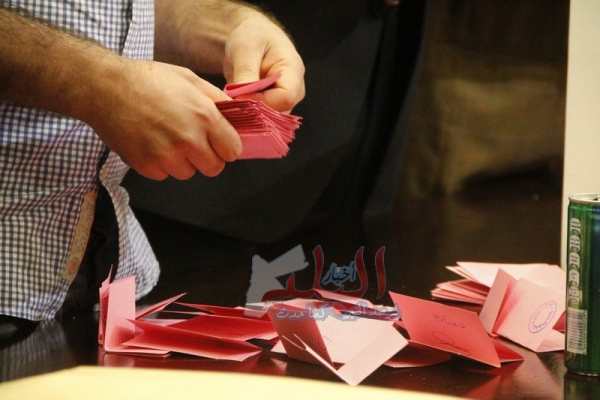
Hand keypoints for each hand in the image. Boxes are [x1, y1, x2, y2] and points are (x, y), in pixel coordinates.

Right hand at [86, 60, 241, 179]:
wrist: (104, 88)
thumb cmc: (147, 79)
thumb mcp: (189, 79)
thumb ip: (216, 99)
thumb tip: (235, 114)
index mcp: (204, 116)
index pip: (233, 150)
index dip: (227, 146)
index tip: (219, 141)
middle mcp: (188, 140)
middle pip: (214, 168)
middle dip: (207, 157)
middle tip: (193, 142)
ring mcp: (166, 156)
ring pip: (188, 172)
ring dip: (182, 161)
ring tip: (166, 137)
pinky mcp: (147, 166)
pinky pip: (164, 174)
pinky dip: (160, 163)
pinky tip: (150, 142)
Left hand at [222, 13, 304, 112]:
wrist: (252, 36)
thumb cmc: (252, 36)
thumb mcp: (245, 50)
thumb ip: (245, 75)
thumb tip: (241, 100)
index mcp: (293, 71)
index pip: (285, 98)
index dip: (262, 102)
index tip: (240, 97)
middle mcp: (294, 89)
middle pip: (279, 112)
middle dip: (254, 112)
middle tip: (231, 103)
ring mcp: (284, 99)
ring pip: (270, 119)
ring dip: (249, 115)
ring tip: (231, 104)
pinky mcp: (273, 105)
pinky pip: (262, 118)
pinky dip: (247, 115)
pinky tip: (234, 107)